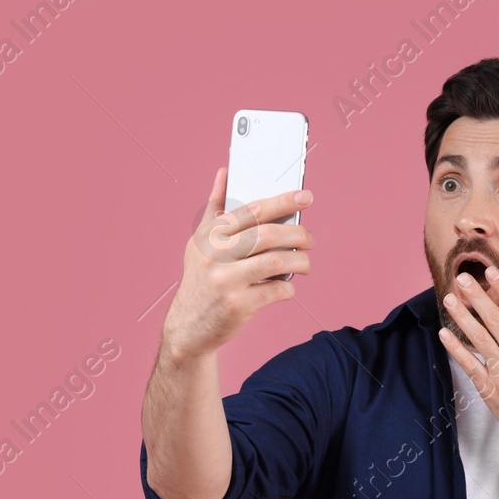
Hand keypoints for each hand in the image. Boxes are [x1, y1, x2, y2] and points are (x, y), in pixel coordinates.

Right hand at [161, 167, 313, 361]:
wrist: (188, 326)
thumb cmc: (201, 279)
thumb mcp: (200, 242)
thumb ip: (215, 207)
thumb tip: (225, 172)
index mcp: (210, 235)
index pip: (252, 210)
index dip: (283, 201)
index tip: (306, 196)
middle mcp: (215, 255)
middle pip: (268, 234)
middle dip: (298, 234)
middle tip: (310, 239)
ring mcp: (226, 280)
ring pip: (276, 261)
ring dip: (300, 261)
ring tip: (306, 263)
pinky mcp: (238, 305)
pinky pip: (276, 290)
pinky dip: (289, 287)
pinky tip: (288, 286)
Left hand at [439, 266, 498, 457]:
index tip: (491, 272)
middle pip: (494, 318)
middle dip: (476, 296)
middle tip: (461, 279)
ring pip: (478, 338)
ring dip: (462, 317)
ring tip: (449, 299)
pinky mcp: (490, 389)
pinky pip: (469, 364)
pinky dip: (455, 348)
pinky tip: (444, 334)